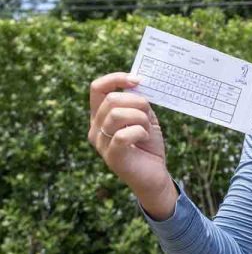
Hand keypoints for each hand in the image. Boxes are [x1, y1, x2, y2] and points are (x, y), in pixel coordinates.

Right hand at [88, 72, 177, 219]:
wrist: (155, 175)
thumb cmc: (148, 144)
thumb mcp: (145, 117)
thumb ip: (138, 101)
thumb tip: (136, 82)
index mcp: (100, 116)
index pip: (97, 88)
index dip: (116, 78)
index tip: (138, 80)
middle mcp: (95, 128)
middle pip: (111, 99)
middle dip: (137, 102)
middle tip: (148, 116)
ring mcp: (101, 143)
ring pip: (117, 114)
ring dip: (140, 118)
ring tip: (147, 129)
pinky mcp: (112, 156)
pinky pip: (123, 134)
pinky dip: (140, 132)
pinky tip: (145, 138)